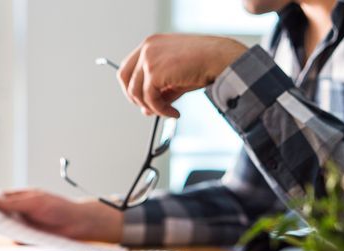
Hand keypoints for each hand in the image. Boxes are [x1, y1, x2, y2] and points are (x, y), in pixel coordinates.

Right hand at [0, 189, 122, 242]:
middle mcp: (21, 210)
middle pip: (0, 212)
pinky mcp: (29, 237)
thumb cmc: (60, 208)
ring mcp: (24, 224)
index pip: (1, 196)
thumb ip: (15, 202)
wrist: (78, 224)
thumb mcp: (35, 202)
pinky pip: (15, 238)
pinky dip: (10, 237)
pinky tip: (5, 236)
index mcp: (22, 197)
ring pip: (6, 226)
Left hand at [118, 34, 247, 116]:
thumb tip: (146, 110)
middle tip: (148, 110)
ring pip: (136, 92)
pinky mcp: (154, 72)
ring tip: (169, 112)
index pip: (128, 67)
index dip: (132, 87)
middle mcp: (147, 48)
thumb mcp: (176, 77)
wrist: (219, 59)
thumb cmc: (204, 64)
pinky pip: (150, 100)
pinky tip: (174, 113)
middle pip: (124, 78)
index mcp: (151, 44)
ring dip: (152, 108)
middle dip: (134, 98)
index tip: (141, 100)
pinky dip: (161, 111)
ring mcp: (148, 59)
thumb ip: (160, 91)